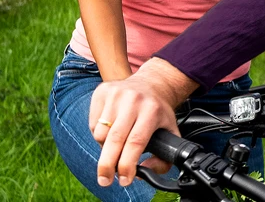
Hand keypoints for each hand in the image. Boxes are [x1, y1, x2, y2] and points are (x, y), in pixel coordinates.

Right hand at [88, 59, 195, 188]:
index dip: (127, 164)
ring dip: (105, 149)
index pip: (136, 142)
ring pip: (101, 134)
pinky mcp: (101, 92)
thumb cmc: (159, 112)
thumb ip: (164, 156)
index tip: (124, 180)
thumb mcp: (170, 131)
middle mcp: (133, 101)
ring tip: (116, 147)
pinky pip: (93, 124)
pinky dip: (99, 135)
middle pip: (115, 140)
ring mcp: (116, 95)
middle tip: (105, 180)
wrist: (151, 83)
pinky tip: (110, 130)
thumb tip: (144, 171)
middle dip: (108, 165)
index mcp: (152, 110)